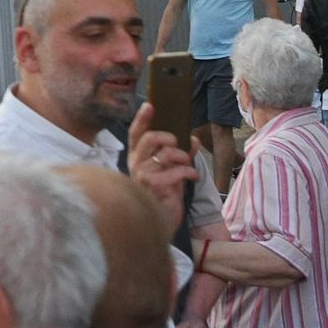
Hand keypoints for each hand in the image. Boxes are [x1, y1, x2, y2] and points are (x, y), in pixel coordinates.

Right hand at [125, 99, 198, 223]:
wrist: (162, 221)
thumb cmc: (165, 194)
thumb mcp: (172, 170)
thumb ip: (180, 154)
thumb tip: (193, 139)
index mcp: (137, 158)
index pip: (135, 134)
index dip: (141, 118)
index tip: (150, 105)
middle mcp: (136, 164)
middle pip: (149, 138)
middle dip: (168, 137)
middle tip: (177, 143)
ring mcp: (143, 176)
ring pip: (165, 153)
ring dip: (182, 156)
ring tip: (188, 163)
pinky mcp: (154, 186)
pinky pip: (176, 170)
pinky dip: (189, 171)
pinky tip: (192, 176)